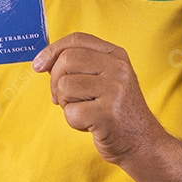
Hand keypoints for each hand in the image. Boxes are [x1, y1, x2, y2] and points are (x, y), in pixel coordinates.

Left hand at [32, 32, 164, 165]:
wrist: (142, 143)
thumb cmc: (116, 112)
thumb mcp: (107, 80)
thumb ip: (81, 66)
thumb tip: (44, 62)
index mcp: (117, 56)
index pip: (77, 39)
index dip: (52, 50)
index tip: (38, 65)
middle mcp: (118, 68)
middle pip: (67, 60)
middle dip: (55, 81)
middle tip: (62, 98)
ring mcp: (115, 90)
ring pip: (65, 86)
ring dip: (66, 103)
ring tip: (84, 111)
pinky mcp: (108, 114)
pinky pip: (71, 112)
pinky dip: (74, 122)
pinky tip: (90, 124)